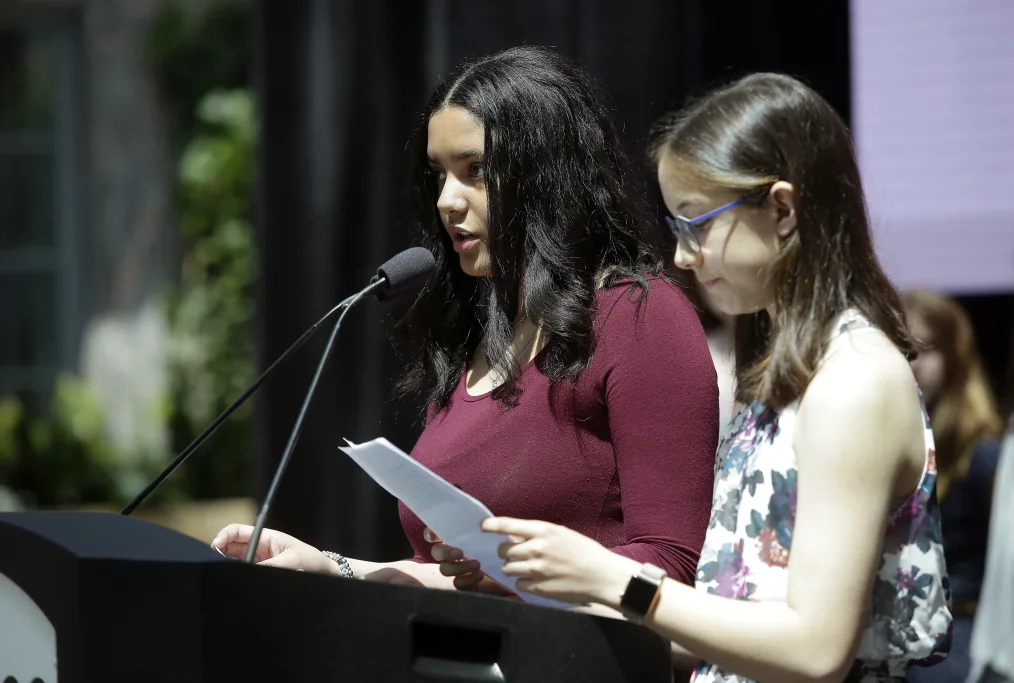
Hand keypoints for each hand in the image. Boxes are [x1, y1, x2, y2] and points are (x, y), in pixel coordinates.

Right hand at [211, 524, 332, 573]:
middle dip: (219, 552)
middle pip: (230, 546)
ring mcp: (258, 561)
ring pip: (234, 560)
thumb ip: (270, 566)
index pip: (237, 531)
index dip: (223, 536)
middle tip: (215, 562)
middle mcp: (258, 548)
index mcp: (265, 537)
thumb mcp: (292, 560)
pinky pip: (243, 571)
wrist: (323, 571)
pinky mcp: (260, 571)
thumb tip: (249, 570)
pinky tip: (233, 579)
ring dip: (226, 565)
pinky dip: (236, 574)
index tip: (215, 546)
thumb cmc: (311, 559)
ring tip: (223, 571)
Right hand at [424, 527, 519, 598]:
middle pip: (437, 552)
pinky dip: (466, 579)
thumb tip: (482, 520)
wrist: (517, 569)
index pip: (435, 534)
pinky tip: (478, 576)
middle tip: (460, 552)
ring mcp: (457, 569)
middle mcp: (453, 553)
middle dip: (445, 552)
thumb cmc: (505, 547)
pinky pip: (457, 583)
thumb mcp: (499, 533)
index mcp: (456, 538)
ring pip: (445, 568)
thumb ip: (487, 525)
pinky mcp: (464, 584)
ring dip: (458, 566)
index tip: (435, 535)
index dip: (431, 534)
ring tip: (477, 564)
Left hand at [481, 517, 639, 606]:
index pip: (507, 525)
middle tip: (518, 553)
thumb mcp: (561, 534)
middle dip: (507, 551)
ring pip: (508, 568)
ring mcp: (536, 570)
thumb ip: (538, 534)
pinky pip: (518, 584)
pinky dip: (523, 582)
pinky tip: (536, 580)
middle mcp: (536, 548)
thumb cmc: (584, 551)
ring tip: (528, 568)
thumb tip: (515, 536)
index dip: (491, 525)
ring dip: (514, 568)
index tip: (483, 527)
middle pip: (503, 550)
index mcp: (543, 530)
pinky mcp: (538, 587)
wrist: (602, 576)